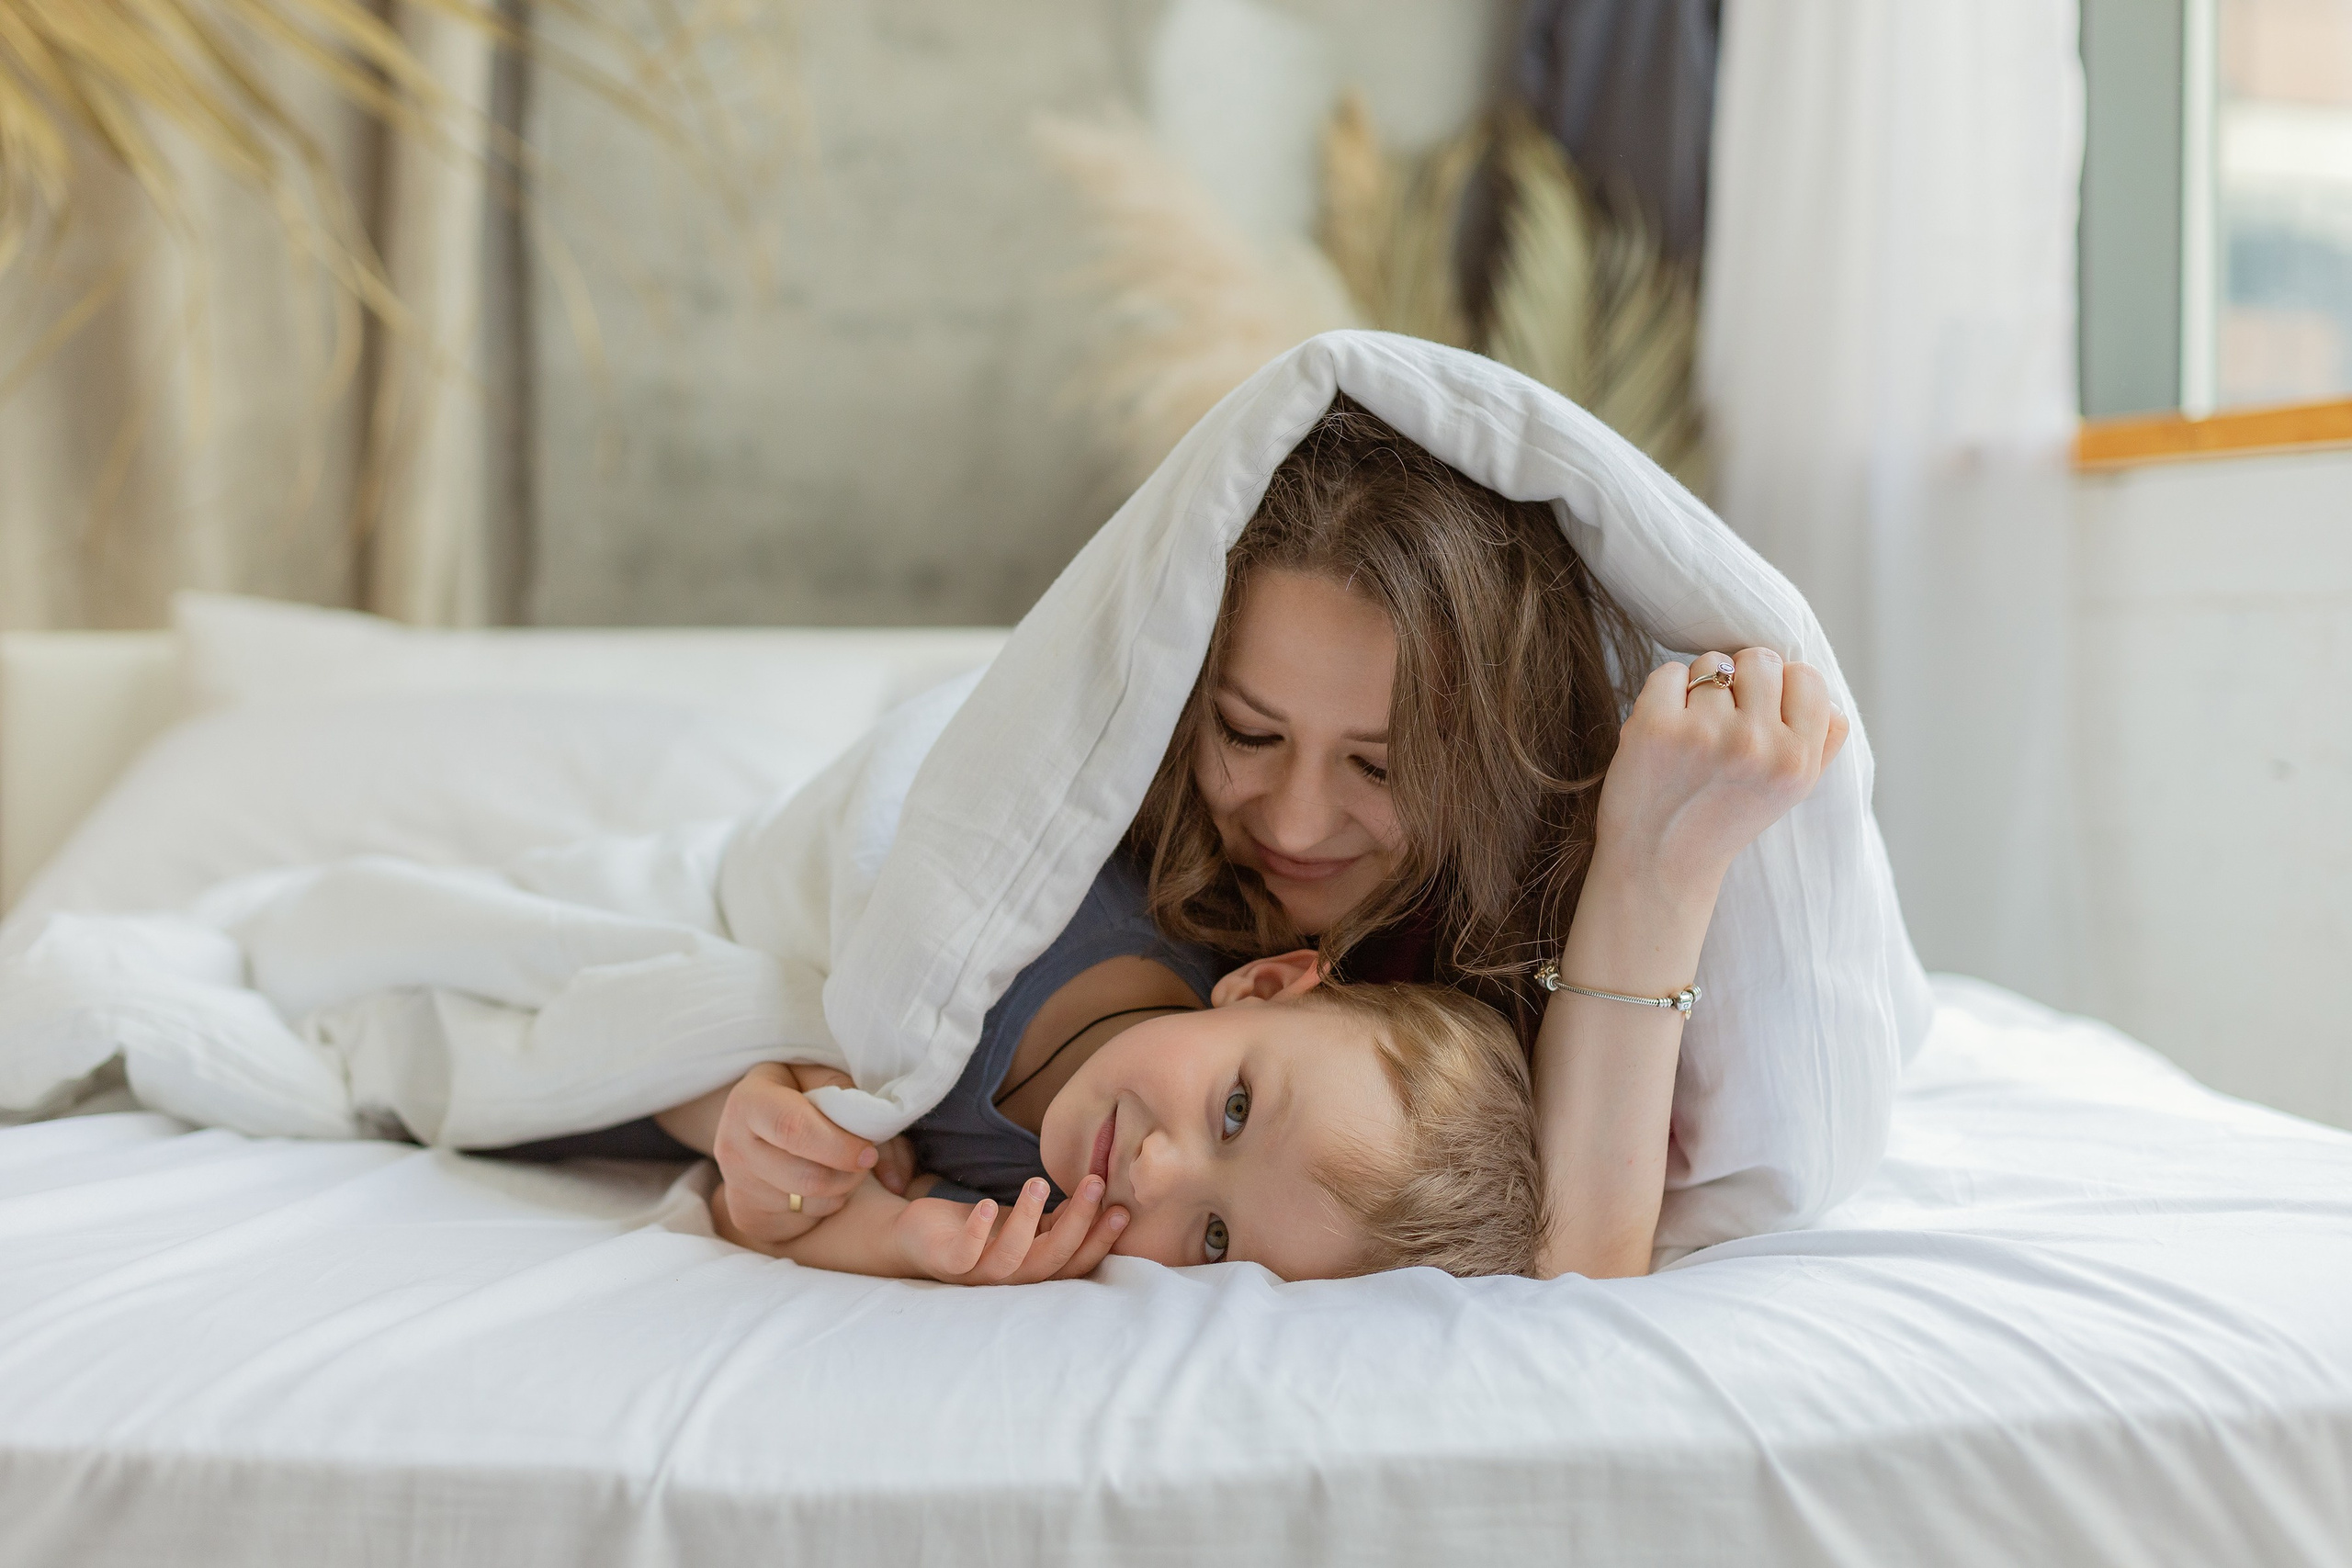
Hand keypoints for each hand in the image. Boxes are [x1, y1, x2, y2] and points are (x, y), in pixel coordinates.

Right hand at [710, 1063, 901, 1246]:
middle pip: (806, 1176)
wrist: (757, 1118)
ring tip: (843, 1167)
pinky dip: (824, 1207)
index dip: (840, 1145)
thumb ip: (865, 1112)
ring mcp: (735, 1185)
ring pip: (808, 1203)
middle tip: (866, 1160)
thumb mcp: (829, 1080)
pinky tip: (822, 1184)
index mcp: (749, 1101)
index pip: (794, 1129)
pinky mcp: (746, 1217)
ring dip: (841, 1189)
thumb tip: (896, 1178)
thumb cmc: (804, 1092)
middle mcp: (731, 1145)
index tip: (869, 1152)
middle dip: (849, 1173)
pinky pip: (800, 1223)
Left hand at [893, 1175, 1128, 1284]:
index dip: (1099, 1240)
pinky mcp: (945, 1263)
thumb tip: (1097, 1197)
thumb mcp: (1023, 1223)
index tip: (1121, 1209)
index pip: (1074, 1261)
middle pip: (1051, 1258)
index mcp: (1033, 1269)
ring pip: (1012, 1256)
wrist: (917, 1237)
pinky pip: (964, 1255)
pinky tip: (989, 1204)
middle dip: (1077, 1223)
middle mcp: (1010, 1279)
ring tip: (1039, 1181)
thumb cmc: (979, 1229)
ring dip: (1028, 1219)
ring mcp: (977, 1274)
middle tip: (1095, 1183)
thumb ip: (1056, 1219)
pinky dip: (978, 1232)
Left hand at [1597, 647, 1847, 889]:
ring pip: (1711, 662)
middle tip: (1723, 724)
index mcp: (1797, 760)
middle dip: (1740, 681)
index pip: (1807, 677)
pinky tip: (1665, 733)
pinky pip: (1669, 672)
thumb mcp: (1791, 792)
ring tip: (1693, 734)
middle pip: (1759, 660)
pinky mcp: (1656, 727)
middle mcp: (1756, 745)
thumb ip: (1821, 744)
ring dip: (1700, 688)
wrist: (1659, 863)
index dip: (1780, 689)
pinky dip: (1664, 694)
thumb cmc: (1724, 818)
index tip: (1760, 716)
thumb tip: (1831, 700)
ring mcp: (1705, 733)